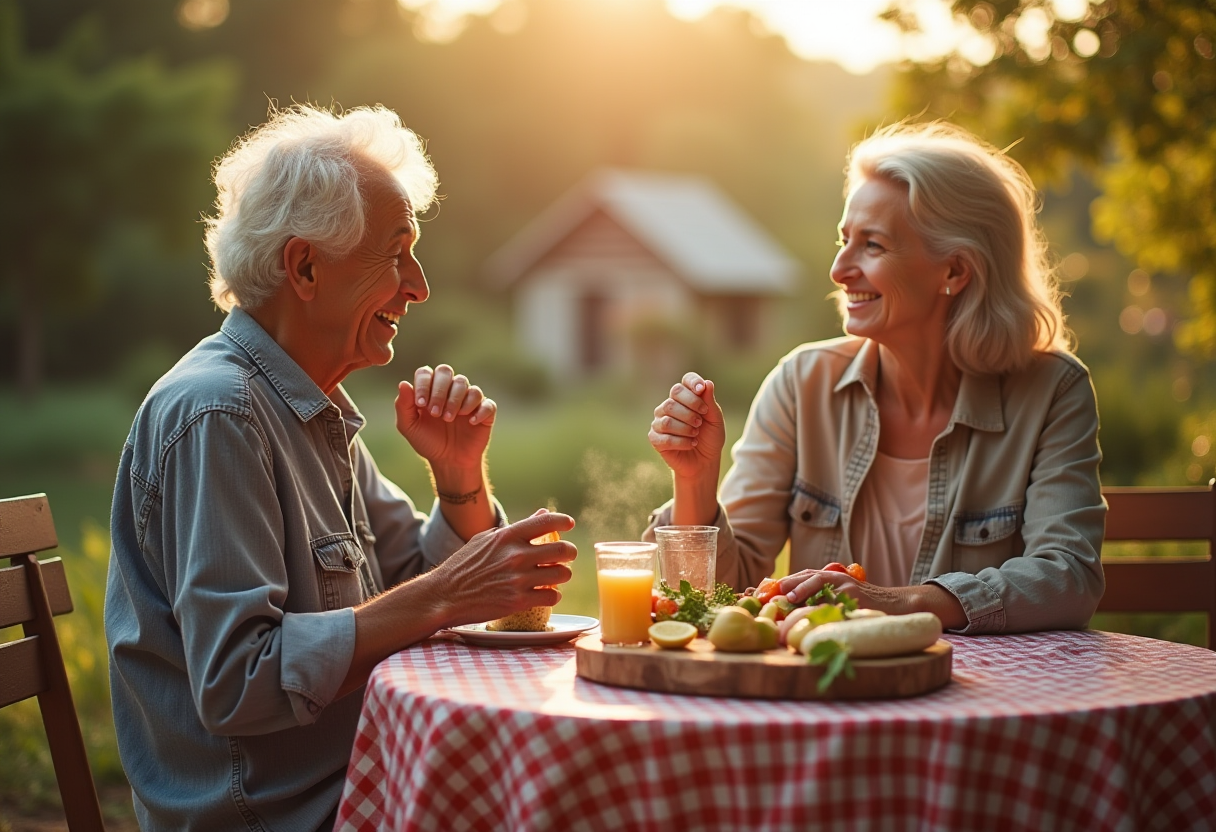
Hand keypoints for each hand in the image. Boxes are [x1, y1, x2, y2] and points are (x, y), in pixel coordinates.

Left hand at [395, 364, 495, 470]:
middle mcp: (449, 389)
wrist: (448, 461)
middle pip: (446, 371)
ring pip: (465, 384)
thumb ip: (403, 406)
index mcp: (430, 389)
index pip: (426, 372)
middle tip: (435, 413)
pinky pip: (487, 403)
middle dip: (439, 391)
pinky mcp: (485, 411)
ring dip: (455, 400)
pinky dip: (479, 411)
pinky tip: (470, 422)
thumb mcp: (409, 427)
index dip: (423, 385)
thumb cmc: (428, 441)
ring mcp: (468, 399)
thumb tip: (403, 383)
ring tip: (448, 419)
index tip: (421, 405)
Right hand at [432, 510, 577, 627]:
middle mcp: (516, 555)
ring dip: (563, 575)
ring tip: (556, 576)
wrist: (444, 595)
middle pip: (563, 550)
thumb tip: (542, 513)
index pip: (547, 521)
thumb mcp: (486, 539)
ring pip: (562, 574)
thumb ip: (516, 528)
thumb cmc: (464, 565)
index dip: (563, 521)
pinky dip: (553, 595)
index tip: (569, 525)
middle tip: (567, 556)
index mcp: (508, 536)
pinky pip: (552, 596)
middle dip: (570, 553)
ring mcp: (518, 579)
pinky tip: (547, 593)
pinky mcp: (518, 601)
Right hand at [648, 372, 725, 480]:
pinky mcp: (655, 438)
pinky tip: (691, 444)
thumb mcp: (715, 420)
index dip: (692, 382)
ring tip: (696, 434)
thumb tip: (707, 383)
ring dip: (685, 428)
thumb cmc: (710, 438)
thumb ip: (710, 402)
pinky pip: (664, 437)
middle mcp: (669, 406)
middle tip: (700, 422)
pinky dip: (681, 442)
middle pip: (673, 398)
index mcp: (685, 398)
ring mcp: (659, 422)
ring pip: (667, 420)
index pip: (684, 382)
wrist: (704, 462)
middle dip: (691, 409)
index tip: (701, 390)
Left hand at [777, 569, 967, 629]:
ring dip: (801, 586)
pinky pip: (836, 599)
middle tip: (766, 593)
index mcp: (827, 579)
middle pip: (803, 574)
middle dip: (783, 584)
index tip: (754, 592)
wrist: (898, 605)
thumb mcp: (838, 602)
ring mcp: (845, 585)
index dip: (777, 584)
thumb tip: (786, 617)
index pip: (797, 577)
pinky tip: (811, 609)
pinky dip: (823, 604)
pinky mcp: (856, 595)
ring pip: (818, 581)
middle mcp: (834, 578)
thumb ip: (817, 603)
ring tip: (788, 594)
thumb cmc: (863, 607)